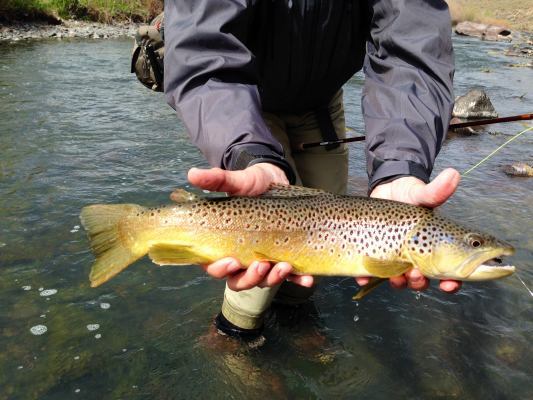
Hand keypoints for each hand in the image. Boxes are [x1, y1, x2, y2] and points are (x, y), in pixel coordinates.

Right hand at [187, 163, 313, 290]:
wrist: (277, 179)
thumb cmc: (252, 184)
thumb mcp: (237, 181)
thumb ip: (217, 180)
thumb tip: (192, 173)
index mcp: (224, 244)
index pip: (215, 266)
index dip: (220, 269)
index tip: (232, 260)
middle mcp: (242, 256)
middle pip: (239, 280)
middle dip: (250, 278)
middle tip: (261, 265)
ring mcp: (264, 259)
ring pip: (264, 280)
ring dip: (273, 279)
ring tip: (285, 266)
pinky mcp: (284, 257)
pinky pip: (291, 275)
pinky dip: (298, 280)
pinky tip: (307, 279)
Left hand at [357, 168, 461, 292]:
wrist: (384, 190)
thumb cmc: (409, 193)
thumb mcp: (421, 193)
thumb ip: (435, 191)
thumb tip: (453, 174)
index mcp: (436, 247)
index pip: (451, 272)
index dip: (453, 282)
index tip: (450, 284)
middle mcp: (418, 257)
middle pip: (423, 280)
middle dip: (420, 282)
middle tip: (416, 274)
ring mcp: (396, 258)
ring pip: (400, 281)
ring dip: (399, 283)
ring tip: (396, 277)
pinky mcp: (376, 256)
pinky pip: (372, 274)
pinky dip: (367, 278)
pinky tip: (363, 278)